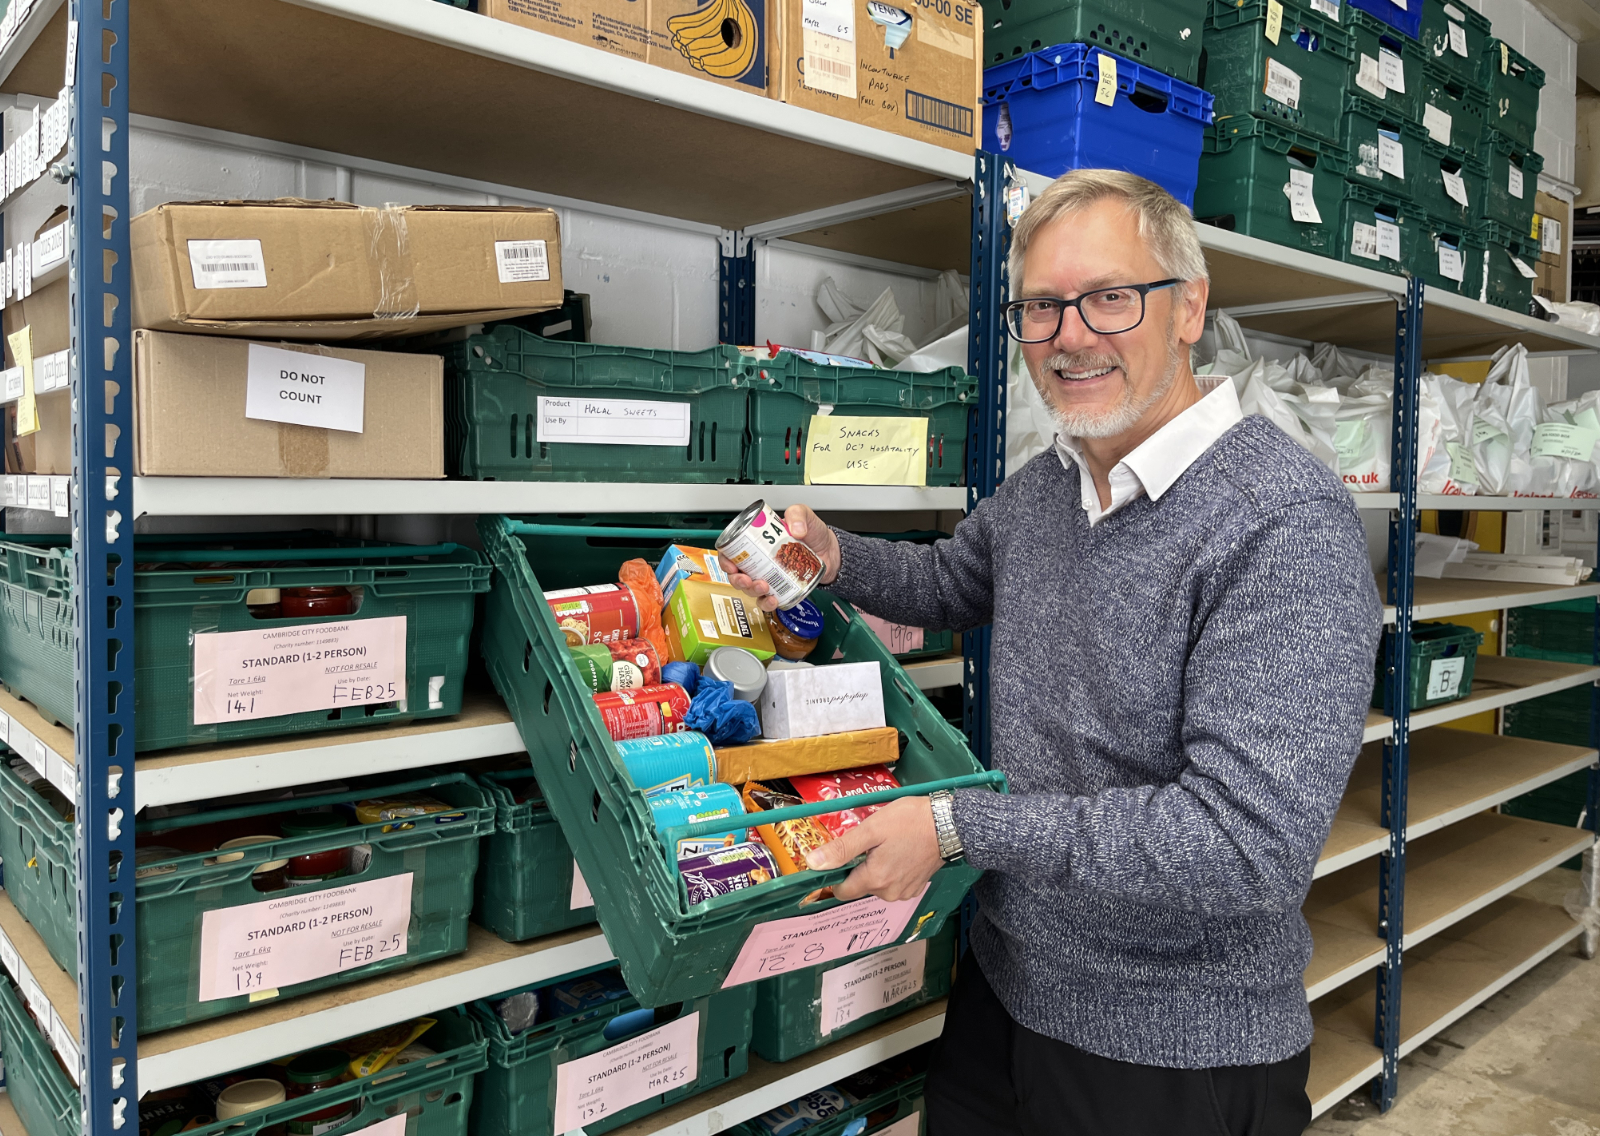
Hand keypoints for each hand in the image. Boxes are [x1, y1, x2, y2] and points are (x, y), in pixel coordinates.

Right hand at [718, 504, 841, 612]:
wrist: (831, 552)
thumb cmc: (813, 534)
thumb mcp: (804, 515)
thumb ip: (798, 513)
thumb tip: (795, 528)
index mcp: (757, 543)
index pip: (732, 552)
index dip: (725, 560)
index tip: (731, 565)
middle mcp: (759, 561)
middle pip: (736, 574)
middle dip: (737, 580)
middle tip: (746, 579)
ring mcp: (768, 576)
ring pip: (749, 589)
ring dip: (751, 591)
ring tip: (763, 587)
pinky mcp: (779, 589)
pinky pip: (767, 600)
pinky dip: (767, 602)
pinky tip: (773, 599)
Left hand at [804, 796, 943, 901]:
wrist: (949, 824)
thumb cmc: (910, 822)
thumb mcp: (871, 829)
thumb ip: (841, 849)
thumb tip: (814, 864)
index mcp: (875, 880)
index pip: (842, 891)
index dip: (837, 874)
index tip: (843, 855)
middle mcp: (889, 892)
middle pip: (860, 886)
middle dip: (860, 866)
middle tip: (871, 842)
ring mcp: (904, 892)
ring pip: (877, 884)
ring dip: (876, 867)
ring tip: (888, 844)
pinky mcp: (916, 887)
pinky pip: (893, 883)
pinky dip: (892, 870)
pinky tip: (900, 851)